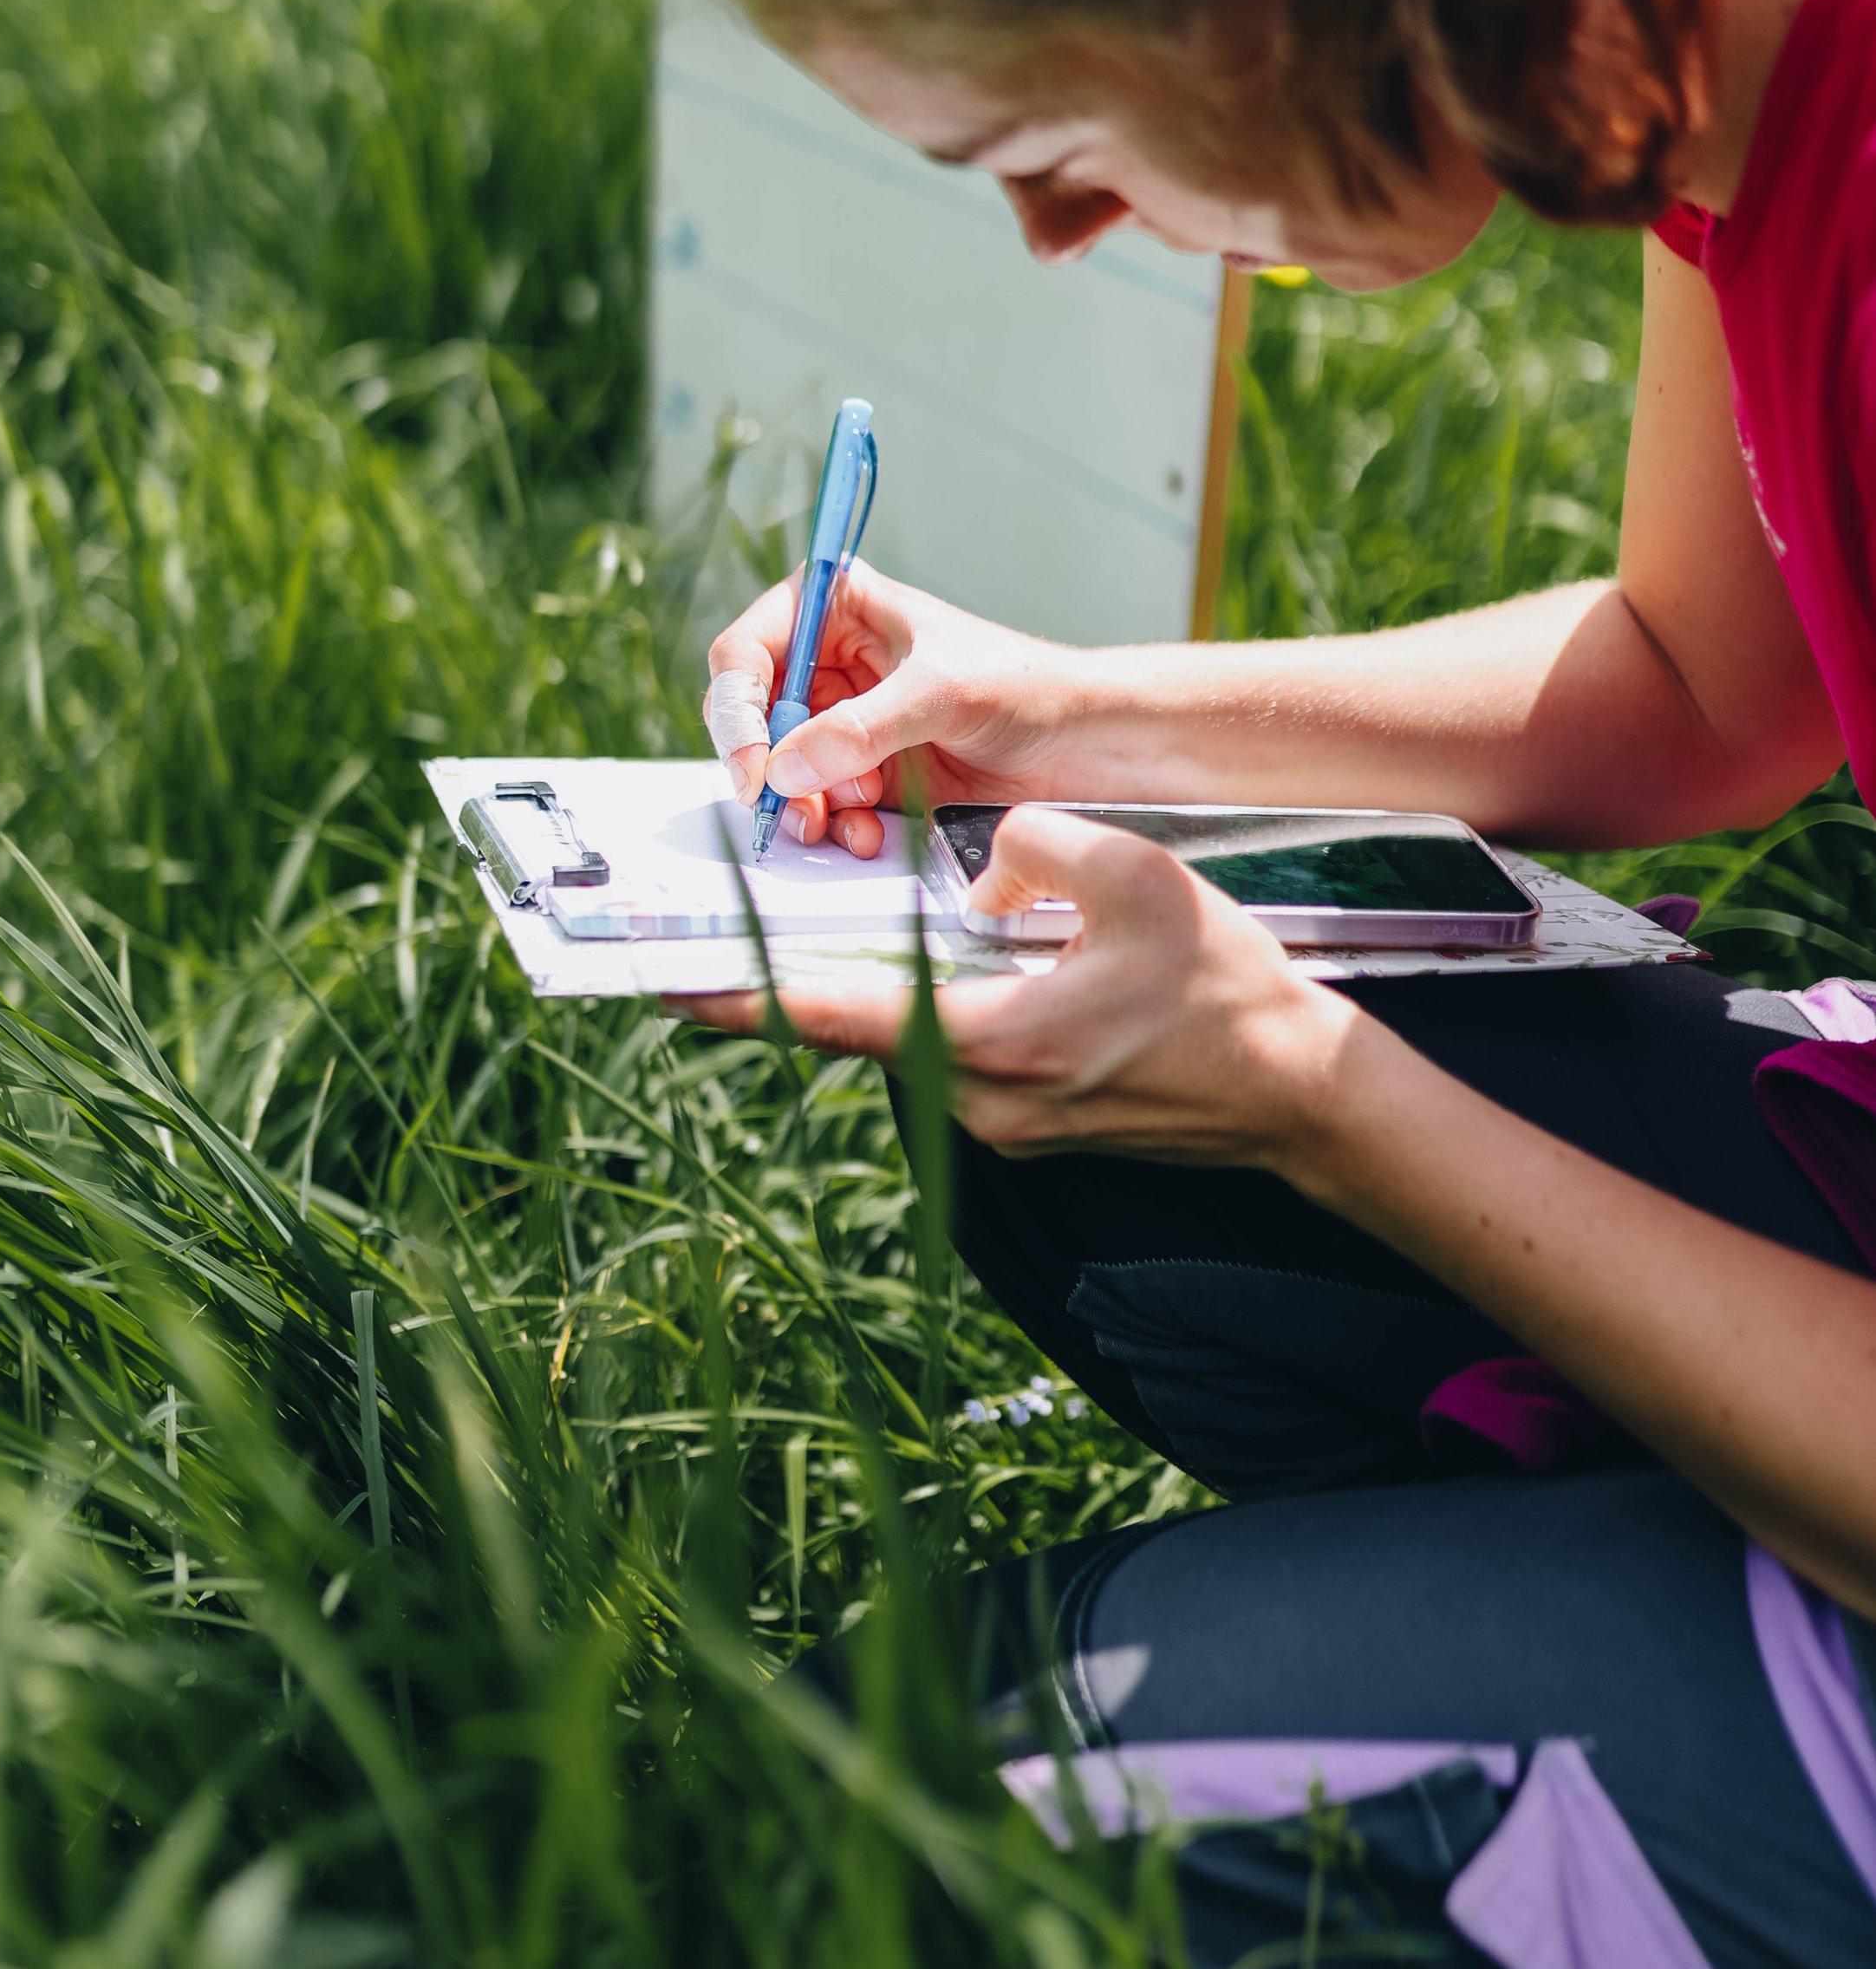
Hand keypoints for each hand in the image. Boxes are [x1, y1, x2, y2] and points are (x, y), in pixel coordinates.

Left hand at [684, 805, 1356, 1168]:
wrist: (1300, 1095)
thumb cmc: (1226, 992)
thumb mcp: (1137, 879)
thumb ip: (1034, 845)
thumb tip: (983, 859)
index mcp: (991, 1045)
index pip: (835, 1017)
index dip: (743, 993)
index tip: (666, 981)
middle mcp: (979, 1103)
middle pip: (851, 1033)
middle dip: (781, 985)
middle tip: (707, 943)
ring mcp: (1003, 1123)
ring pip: (899, 1043)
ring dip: (853, 994)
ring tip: (800, 937)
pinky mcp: (1029, 1120)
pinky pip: (945, 1054)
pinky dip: (913, 1009)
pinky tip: (907, 965)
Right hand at [702, 561, 1095, 856]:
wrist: (1084, 744)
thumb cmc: (1024, 686)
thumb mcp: (939, 695)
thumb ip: (859, 730)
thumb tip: (783, 767)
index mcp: (837, 608)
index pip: (747, 651)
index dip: (737, 708)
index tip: (754, 764)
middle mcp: (829, 662)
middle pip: (752, 718)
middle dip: (768, 768)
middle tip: (789, 807)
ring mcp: (844, 722)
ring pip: (780, 770)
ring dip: (803, 805)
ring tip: (843, 822)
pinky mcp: (864, 774)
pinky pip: (819, 805)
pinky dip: (834, 825)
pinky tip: (866, 833)